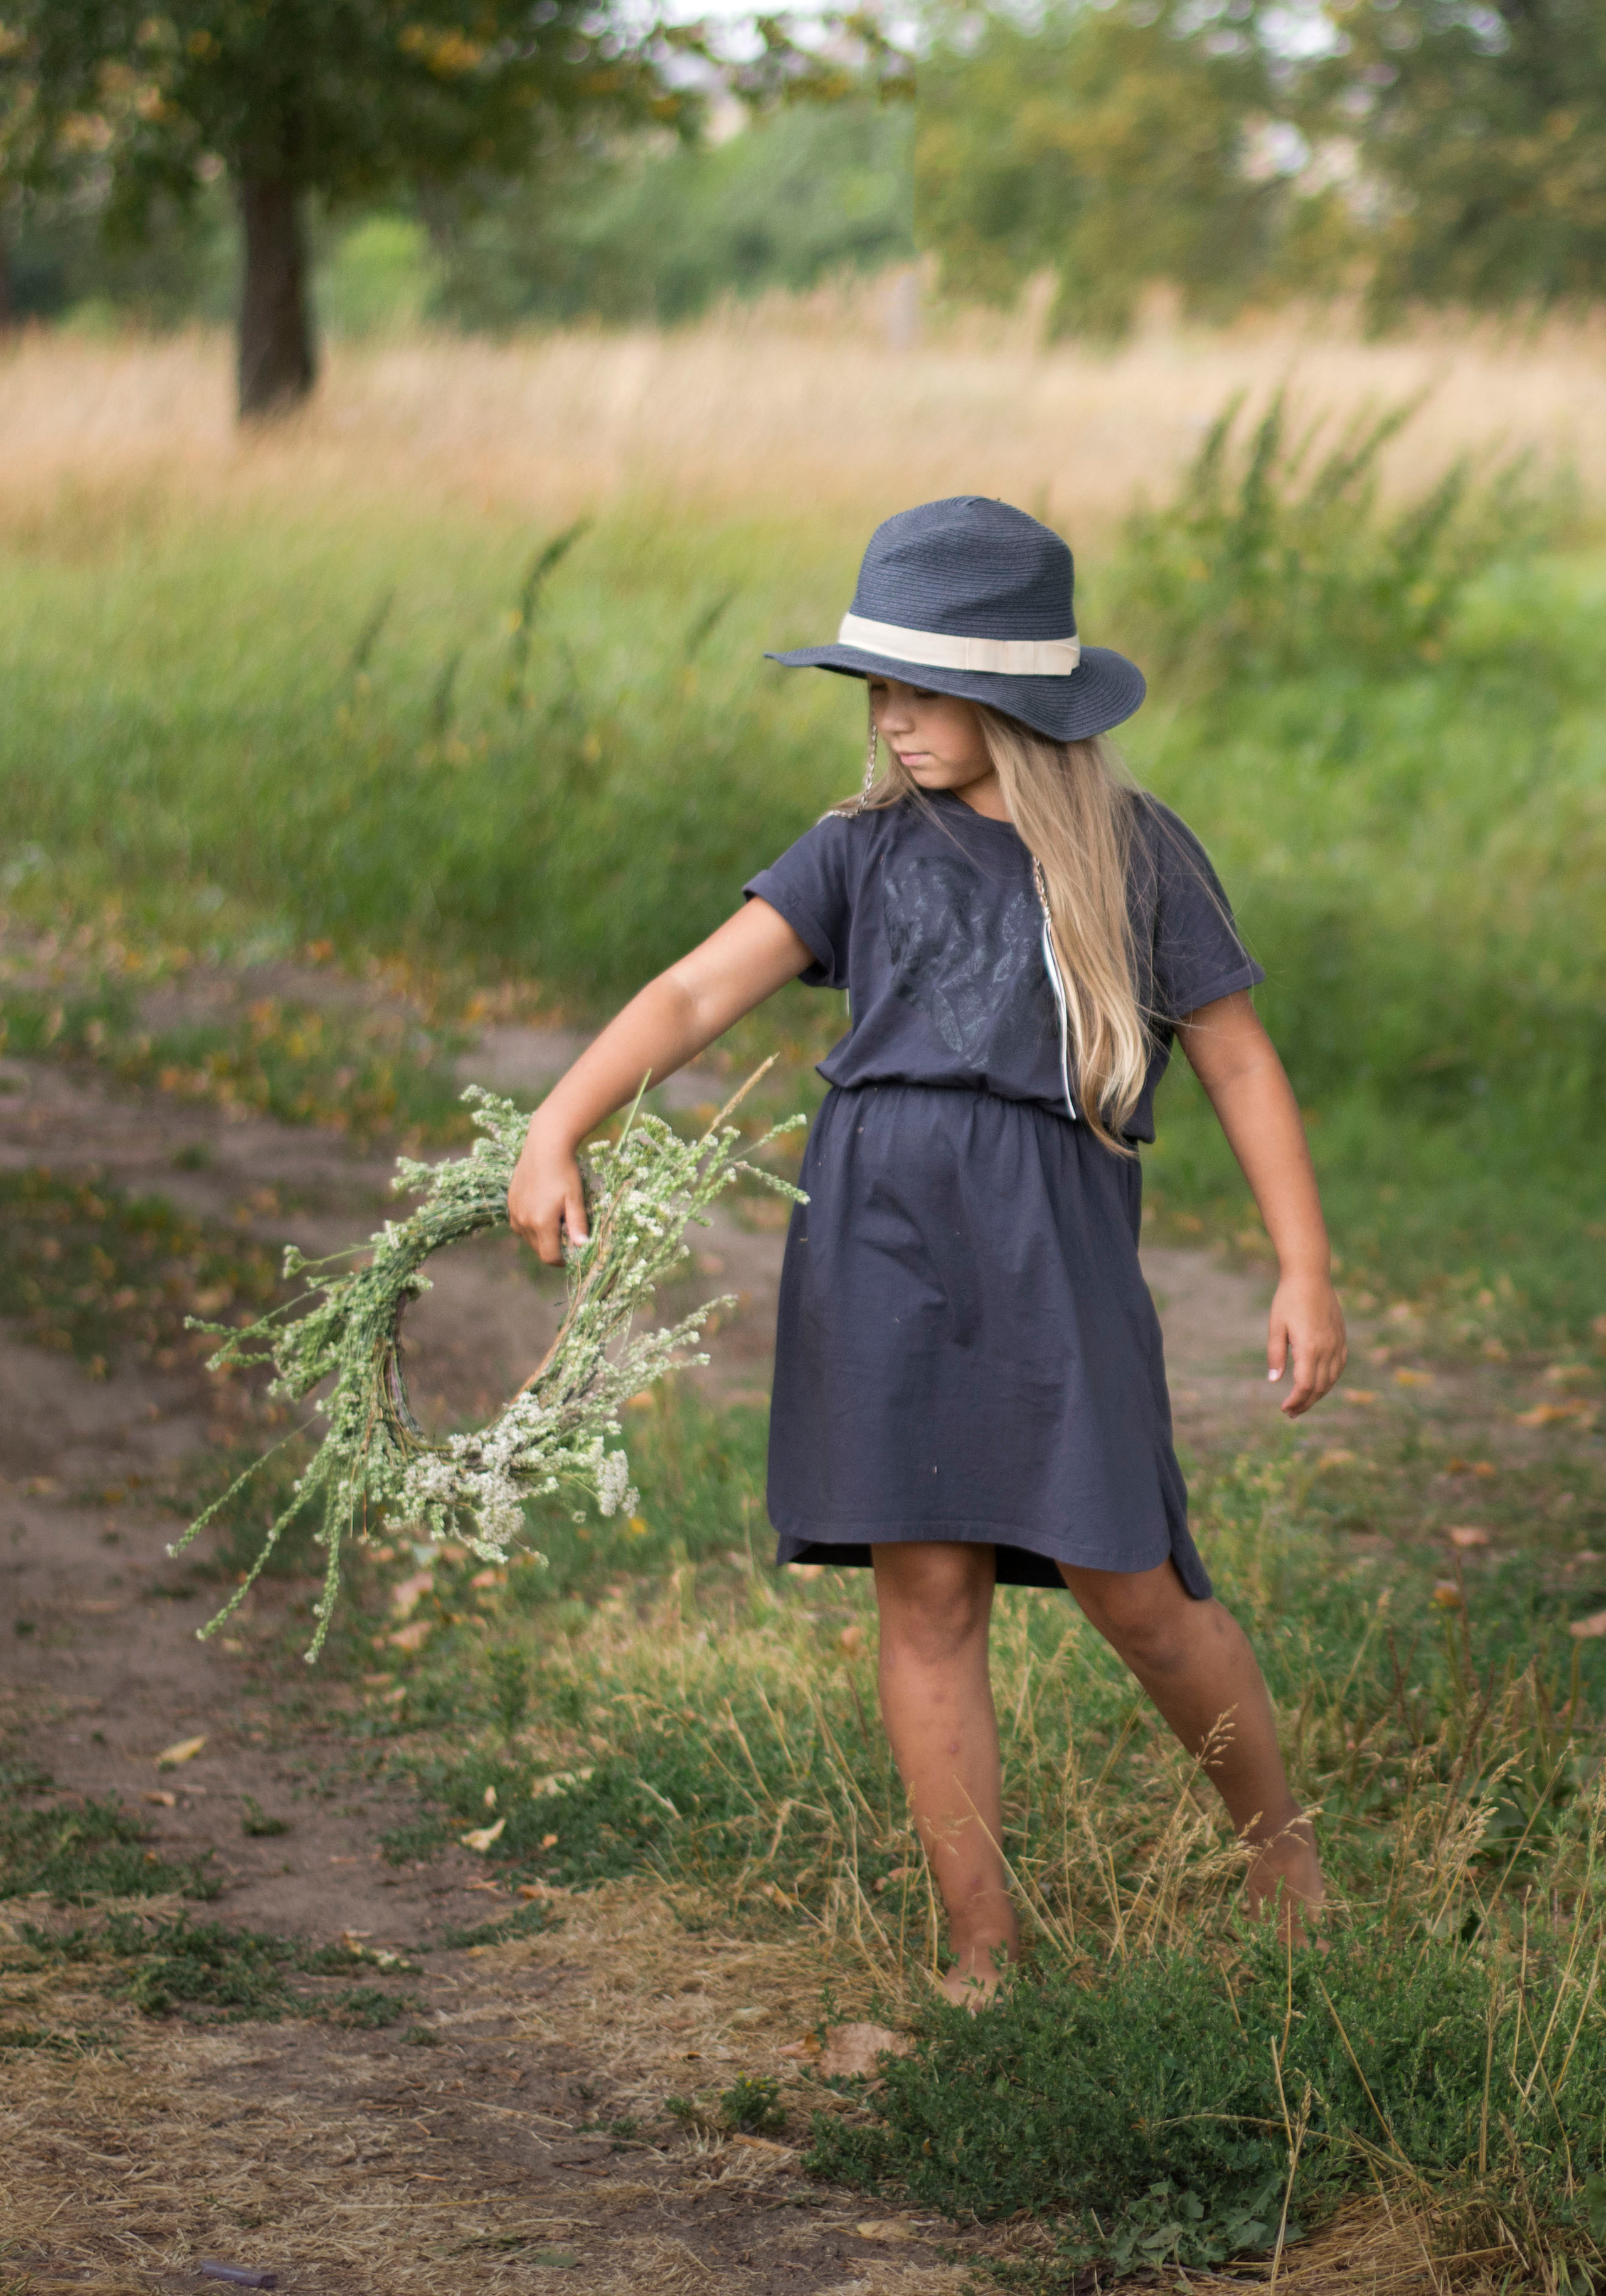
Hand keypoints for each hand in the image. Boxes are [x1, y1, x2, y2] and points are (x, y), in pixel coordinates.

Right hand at [507, 1119, 588, 1267]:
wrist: (545, 1147)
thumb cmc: (565, 1172)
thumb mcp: (575, 1198)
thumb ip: (578, 1224)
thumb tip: (583, 1247)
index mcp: (541, 1223)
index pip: (549, 1257)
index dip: (562, 1260)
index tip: (572, 1252)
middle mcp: (524, 1221)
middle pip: (539, 1250)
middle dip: (553, 1247)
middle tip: (568, 1231)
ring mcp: (514, 1212)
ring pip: (528, 1238)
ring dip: (542, 1237)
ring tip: (556, 1218)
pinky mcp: (510, 1204)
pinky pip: (520, 1225)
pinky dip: (531, 1225)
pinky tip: (543, 1210)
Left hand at [1266, 1272, 1346, 1416]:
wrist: (1310, 1276)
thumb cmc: (1288, 1299)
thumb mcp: (1275, 1326)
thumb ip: (1275, 1354)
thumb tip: (1274, 1381)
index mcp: (1309, 1348)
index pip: (1304, 1386)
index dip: (1295, 1401)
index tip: (1284, 1409)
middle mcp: (1327, 1349)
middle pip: (1319, 1387)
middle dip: (1305, 1403)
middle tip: (1291, 1413)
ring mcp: (1337, 1344)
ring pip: (1331, 1380)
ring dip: (1318, 1394)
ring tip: (1303, 1403)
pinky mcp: (1341, 1338)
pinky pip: (1339, 1367)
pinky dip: (1330, 1380)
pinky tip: (1320, 1384)